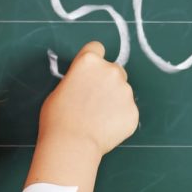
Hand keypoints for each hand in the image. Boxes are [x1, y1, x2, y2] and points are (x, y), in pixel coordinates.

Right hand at [40, 41, 137, 156]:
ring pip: (122, 91)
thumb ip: (78, 80)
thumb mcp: (60, 89)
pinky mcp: (133, 111)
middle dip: (106, 81)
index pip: (96, 48)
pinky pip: (127, 111)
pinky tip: (105, 129)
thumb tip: (85, 84)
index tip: (90, 72)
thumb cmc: (57, 118)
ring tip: (97, 119)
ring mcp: (125, 90)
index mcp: (88, 61)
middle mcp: (110, 70)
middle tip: (94, 101)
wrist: (72, 144)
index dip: (92, 60)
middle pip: (114, 69)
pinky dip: (119, 118)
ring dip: (114, 100)